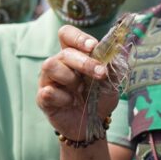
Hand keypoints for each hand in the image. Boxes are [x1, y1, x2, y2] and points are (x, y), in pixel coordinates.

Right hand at [37, 25, 116, 140]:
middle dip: (85, 62)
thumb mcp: (111, 82)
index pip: (67, 34)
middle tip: (100, 73)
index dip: (77, 37)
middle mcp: (58, 64)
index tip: (93, 46)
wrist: (93, 124)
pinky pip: (47, 91)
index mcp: (74, 54)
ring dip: (70, 77)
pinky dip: (63, 97)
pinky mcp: (43, 98)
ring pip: (50, 66)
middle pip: (64, 52)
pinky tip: (70, 102)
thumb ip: (112, 66)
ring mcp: (48, 80)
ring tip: (80, 90)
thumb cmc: (99, 98)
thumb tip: (117, 50)